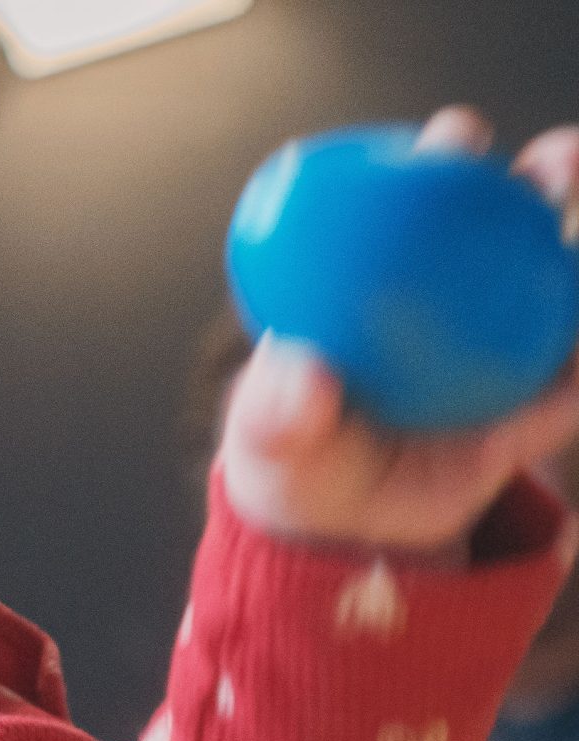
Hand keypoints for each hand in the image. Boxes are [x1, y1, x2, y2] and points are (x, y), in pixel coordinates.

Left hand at [219, 109, 578, 554]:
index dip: (446, 151)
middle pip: (520, 215)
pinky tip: (577, 367)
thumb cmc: (295, 456)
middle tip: (563, 161)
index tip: (458, 136)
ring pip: (567, 285)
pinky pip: (574, 385)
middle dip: (553, 172)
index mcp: (395, 275)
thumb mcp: (271, 438)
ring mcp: (512, 342)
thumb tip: (306, 377)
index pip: (423, 195)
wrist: (342, 525)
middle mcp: (465, 292)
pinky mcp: (543, 403)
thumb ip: (278, 411)